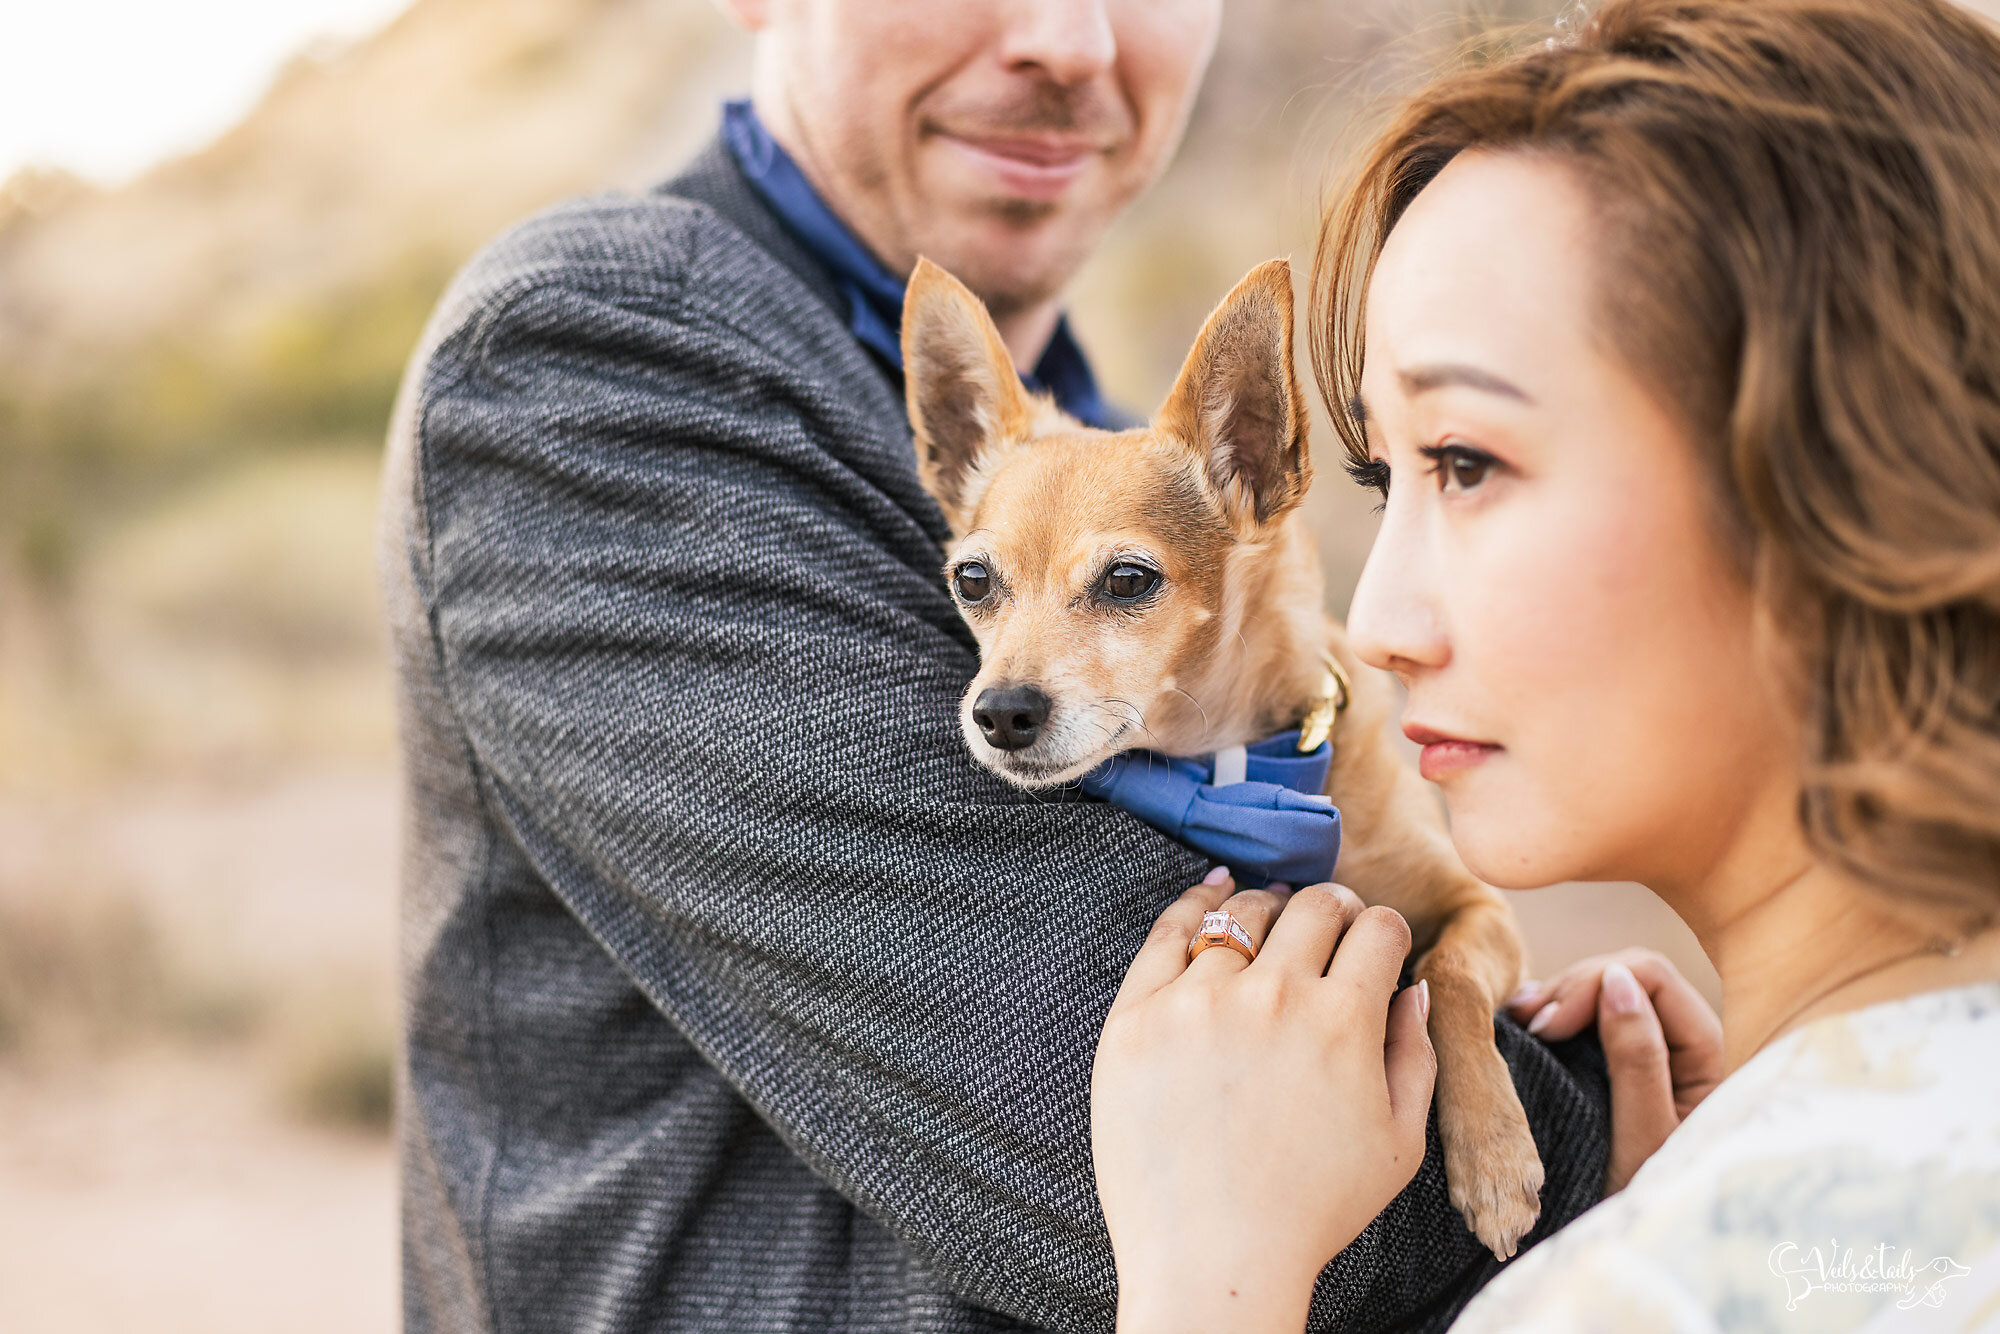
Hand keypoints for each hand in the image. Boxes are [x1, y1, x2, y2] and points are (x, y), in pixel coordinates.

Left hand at [1091, 872, 1435, 1333]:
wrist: (1212, 1256)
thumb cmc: (1312, 1211)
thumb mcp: (1401, 1143)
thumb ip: (1418, 1055)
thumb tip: (1414, 988)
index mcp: (1345, 1020)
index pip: (1378, 929)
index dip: (1384, 931)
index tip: (1375, 943)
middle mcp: (1273, 995)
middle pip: (1314, 906)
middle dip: (1334, 908)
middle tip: (1329, 925)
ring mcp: (1198, 1000)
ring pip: (1243, 912)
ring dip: (1268, 909)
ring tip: (1271, 919)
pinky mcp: (1138, 1015)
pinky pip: (1168, 931)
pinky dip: (1196, 903)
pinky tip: (1211, 896)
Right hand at [1504, 949, 1722, 1195]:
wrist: (1644, 1250)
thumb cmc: (1649, 1202)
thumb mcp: (1643, 1136)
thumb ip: (1637, 1057)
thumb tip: (1616, 978)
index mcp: (1711, 1056)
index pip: (1653, 978)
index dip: (1594, 984)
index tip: (1547, 1024)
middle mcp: (1691, 1046)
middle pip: (1632, 978)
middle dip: (1575, 989)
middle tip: (1527, 1023)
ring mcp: (1663, 1055)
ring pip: (1612, 993)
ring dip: (1565, 1001)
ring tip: (1522, 1022)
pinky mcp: (1634, 1068)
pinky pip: (1600, 1020)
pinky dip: (1565, 1017)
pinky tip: (1533, 1027)